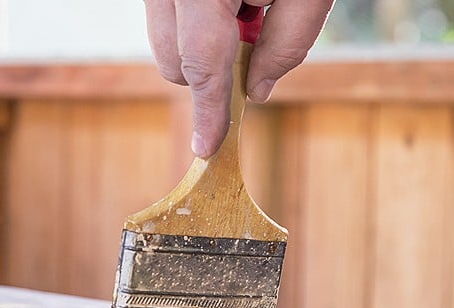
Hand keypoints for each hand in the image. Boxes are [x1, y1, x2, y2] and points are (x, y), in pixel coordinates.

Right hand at [144, 0, 333, 157]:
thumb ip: (288, 43)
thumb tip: (257, 90)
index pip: (199, 63)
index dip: (207, 111)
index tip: (206, 147)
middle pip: (173, 59)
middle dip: (213, 68)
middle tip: (257, 28)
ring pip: (165, 38)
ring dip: (206, 40)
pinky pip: (168, 13)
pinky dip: (198, 17)